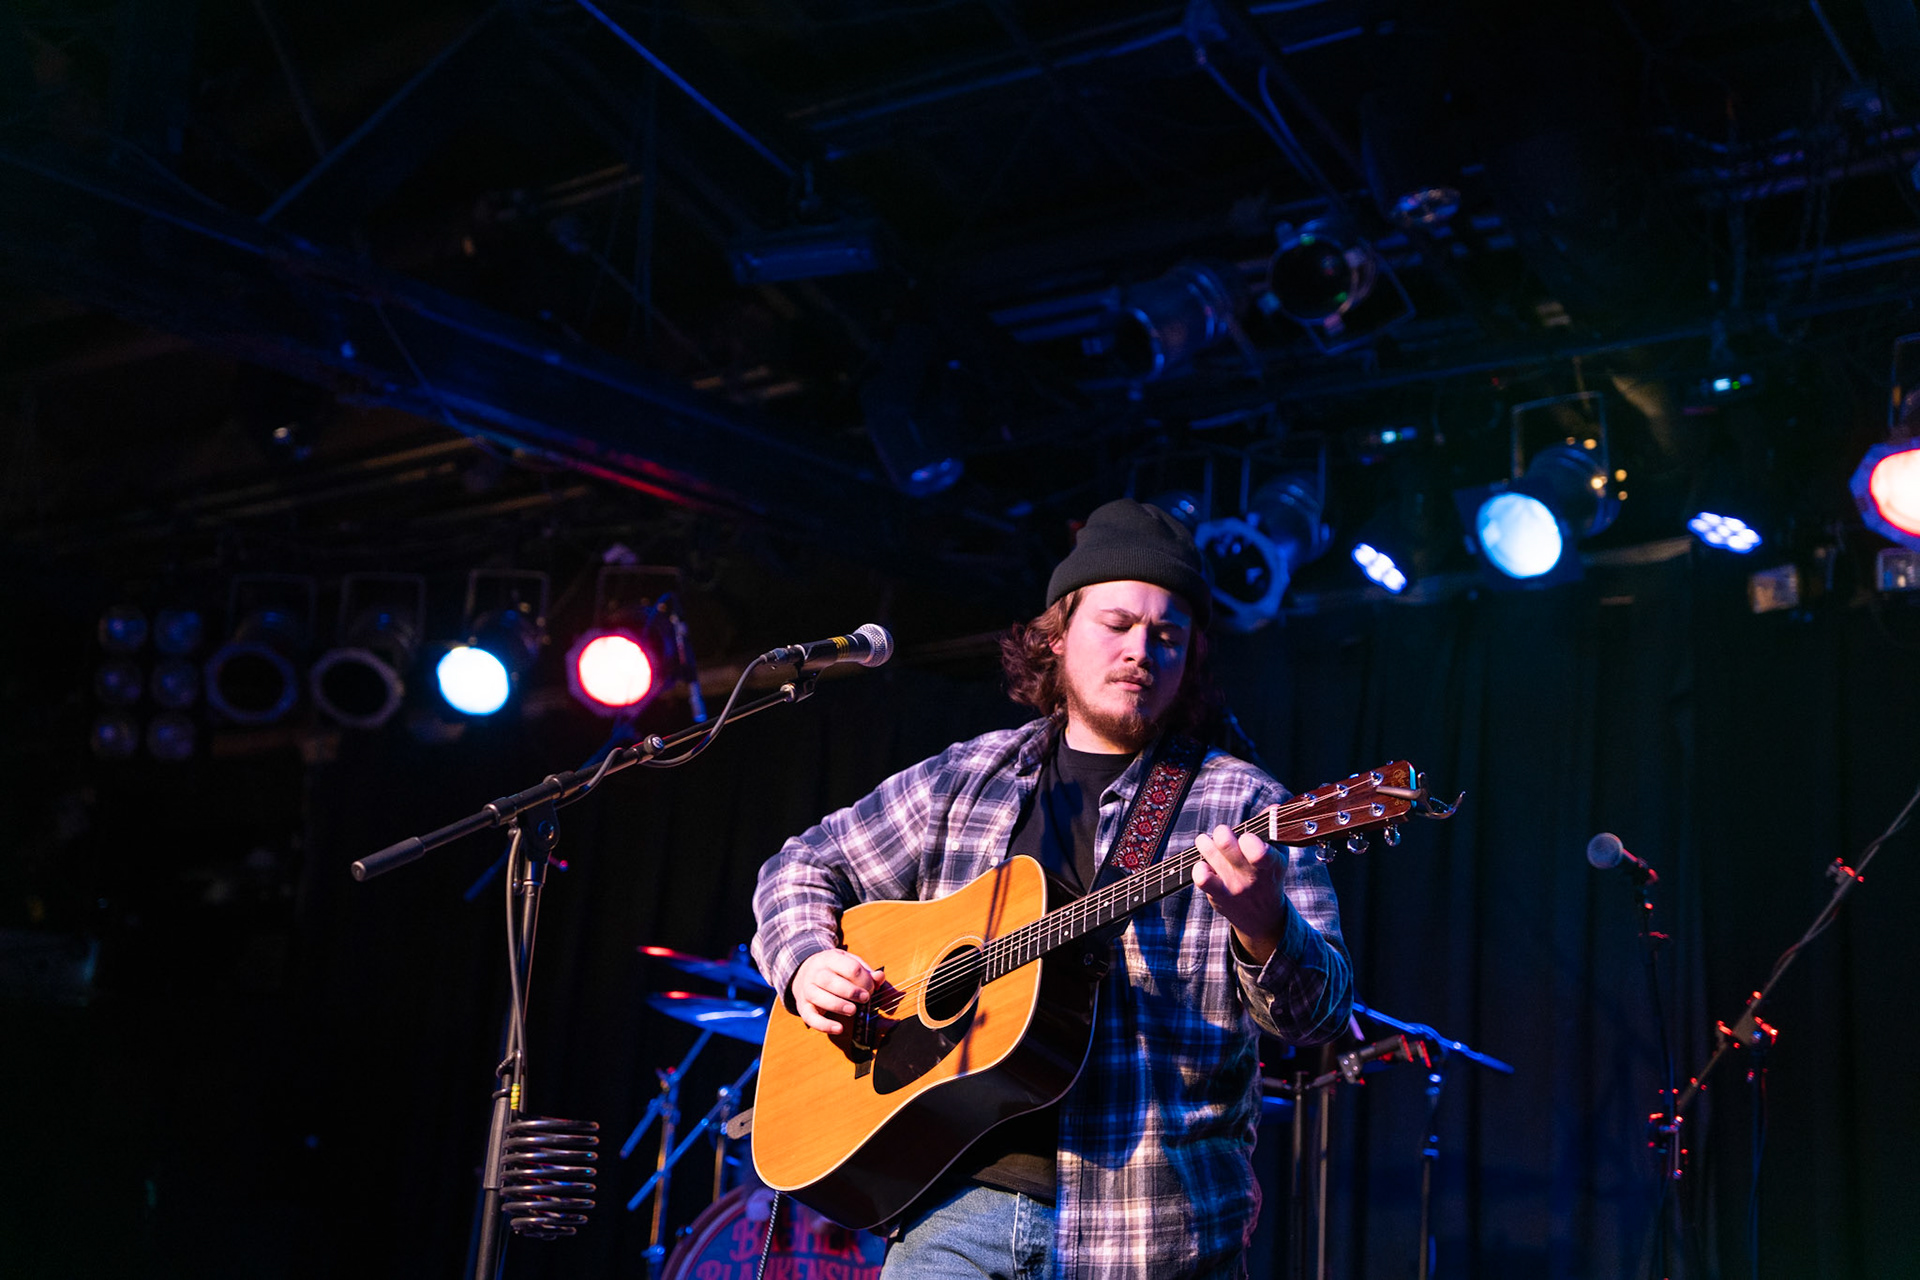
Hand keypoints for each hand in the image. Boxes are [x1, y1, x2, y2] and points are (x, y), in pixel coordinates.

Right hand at [791, 948, 882, 1034]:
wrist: (804, 972)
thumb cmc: (835, 971)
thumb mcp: (852, 965)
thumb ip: (869, 974)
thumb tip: (880, 978)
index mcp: (831, 958)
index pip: (850, 967)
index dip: (864, 980)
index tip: (872, 989)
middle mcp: (816, 972)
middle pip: (830, 980)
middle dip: (851, 991)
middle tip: (865, 999)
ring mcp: (807, 989)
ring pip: (817, 996)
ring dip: (837, 1005)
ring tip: (853, 1010)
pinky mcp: (803, 1006)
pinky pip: (809, 1017)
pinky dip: (823, 1025)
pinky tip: (839, 1028)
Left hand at [1192, 823, 1287, 964]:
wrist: (1263, 916)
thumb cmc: (1269, 875)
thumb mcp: (1279, 854)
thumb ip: (1273, 828)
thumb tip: (1273, 808)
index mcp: (1271, 863)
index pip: (1258, 852)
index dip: (1248, 839)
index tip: (1246, 836)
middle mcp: (1251, 876)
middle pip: (1225, 844)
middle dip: (1221, 832)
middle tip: (1223, 834)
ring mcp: (1233, 886)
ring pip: (1209, 852)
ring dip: (1205, 842)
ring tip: (1208, 843)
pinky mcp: (1217, 894)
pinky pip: (1200, 876)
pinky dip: (1198, 865)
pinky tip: (1204, 863)